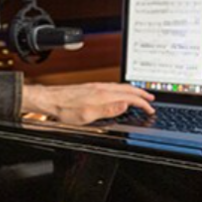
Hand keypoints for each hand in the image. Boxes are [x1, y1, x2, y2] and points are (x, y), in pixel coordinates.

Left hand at [22, 82, 154, 124]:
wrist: (50, 99)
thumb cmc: (65, 109)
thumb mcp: (88, 115)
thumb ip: (108, 110)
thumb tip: (125, 105)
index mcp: (103, 95)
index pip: (129, 98)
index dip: (142, 104)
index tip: (150, 109)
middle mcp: (101, 88)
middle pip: (127, 89)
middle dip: (142, 94)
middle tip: (151, 99)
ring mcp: (96, 86)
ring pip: (121, 87)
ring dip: (133, 91)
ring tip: (139, 95)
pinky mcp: (91, 87)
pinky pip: (113, 86)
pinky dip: (123, 90)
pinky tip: (119, 93)